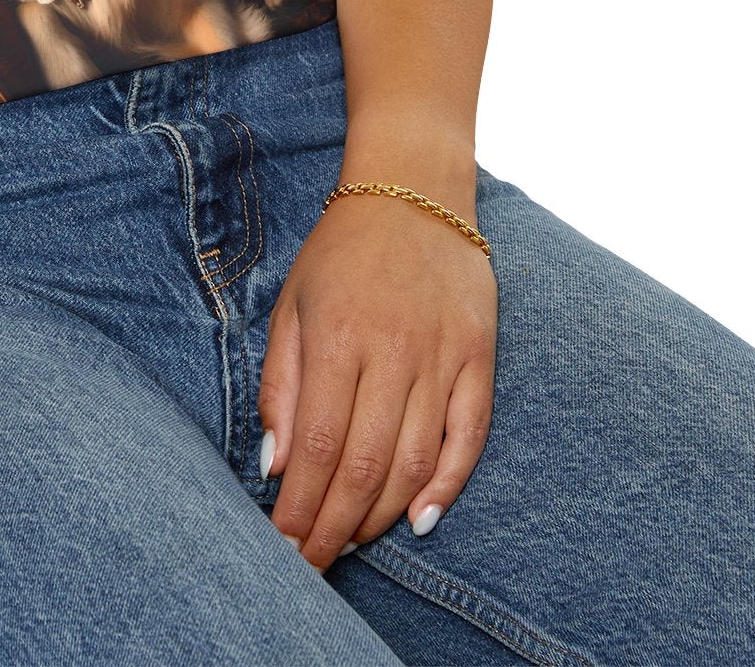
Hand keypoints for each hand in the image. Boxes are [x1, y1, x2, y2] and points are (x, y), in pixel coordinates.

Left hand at [258, 184, 497, 569]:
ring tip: (352, 542)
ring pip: (415, 462)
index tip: (284, 545)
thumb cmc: (341, 253)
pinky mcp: (480, 357)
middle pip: (365, 465)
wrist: (413, 191)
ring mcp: (442, 356)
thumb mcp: (292, 305)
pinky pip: (469, 437)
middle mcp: (393, 351)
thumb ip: (280, 385)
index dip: (301, 506)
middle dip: (335, 526)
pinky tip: (419, 520)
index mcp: (338, 337)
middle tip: (313, 564)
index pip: (318, 445)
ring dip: (381, 514)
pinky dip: (447, 485)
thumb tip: (275, 465)